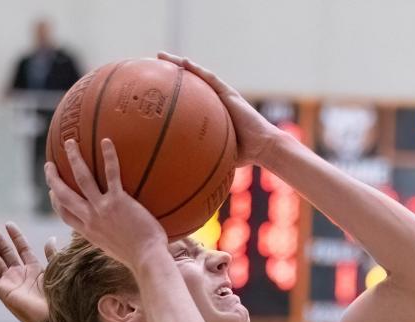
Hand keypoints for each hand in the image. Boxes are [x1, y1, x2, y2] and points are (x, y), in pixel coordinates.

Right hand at [0, 216, 55, 321]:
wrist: (56, 318)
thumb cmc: (60, 297)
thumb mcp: (57, 271)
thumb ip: (52, 255)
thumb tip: (51, 238)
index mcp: (34, 269)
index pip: (22, 248)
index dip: (15, 236)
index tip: (9, 223)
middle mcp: (20, 274)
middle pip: (4, 250)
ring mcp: (10, 283)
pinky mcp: (3, 293)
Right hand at [45, 138, 167, 266]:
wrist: (148, 259)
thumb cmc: (141, 259)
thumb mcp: (118, 250)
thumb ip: (114, 239)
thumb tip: (121, 235)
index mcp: (89, 232)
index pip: (65, 215)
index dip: (56, 202)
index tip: (52, 192)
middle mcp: (90, 218)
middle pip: (63, 195)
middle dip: (53, 178)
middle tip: (49, 165)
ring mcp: (102, 209)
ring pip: (81, 178)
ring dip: (73, 159)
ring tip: (69, 143)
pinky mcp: (118, 201)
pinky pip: (111, 174)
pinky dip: (108, 156)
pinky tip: (107, 141)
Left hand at [158, 51, 281, 165]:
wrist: (263, 147)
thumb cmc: (244, 155)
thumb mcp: (216, 155)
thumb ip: (201, 157)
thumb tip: (181, 173)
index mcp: (210, 114)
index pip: (188, 100)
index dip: (171, 94)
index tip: (153, 90)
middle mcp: (215, 101)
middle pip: (189, 83)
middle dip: (170, 75)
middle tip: (151, 68)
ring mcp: (222, 96)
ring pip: (197, 75)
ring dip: (180, 64)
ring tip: (161, 56)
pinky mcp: (229, 93)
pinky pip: (210, 78)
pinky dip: (196, 69)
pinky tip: (183, 62)